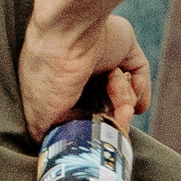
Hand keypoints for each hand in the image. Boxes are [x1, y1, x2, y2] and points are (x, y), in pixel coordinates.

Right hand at [18, 0, 149, 143]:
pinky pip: (140, 76)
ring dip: (124, 100)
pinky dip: (141, 88)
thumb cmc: (49, 73)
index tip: (99, 135)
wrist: (69, 32)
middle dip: (114, 119)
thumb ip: (45, 132)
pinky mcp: (125, 50)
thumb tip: (49, 148)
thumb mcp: (40, 112)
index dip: (92, 129)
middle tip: (120, 119)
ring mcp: (103, 62)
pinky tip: (134, 92)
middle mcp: (80, 76)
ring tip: (118, 92)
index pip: (80, 117)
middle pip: (105, 109)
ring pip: (124, 96)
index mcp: (58, 88)